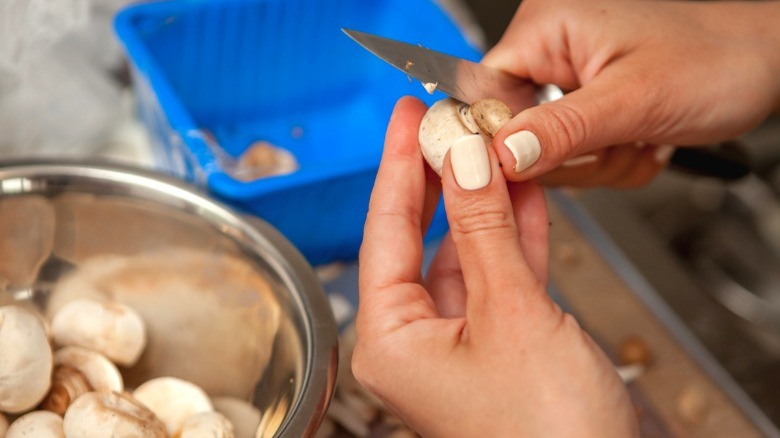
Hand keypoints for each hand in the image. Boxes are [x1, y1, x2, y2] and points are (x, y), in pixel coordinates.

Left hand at [353, 96, 637, 436]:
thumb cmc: (547, 435)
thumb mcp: (512, 314)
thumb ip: (486, 232)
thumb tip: (466, 164)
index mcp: (392, 341)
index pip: (385, 233)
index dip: (399, 168)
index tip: (408, 120)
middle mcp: (417, 342)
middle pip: (422, 239)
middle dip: (439, 179)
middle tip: (446, 124)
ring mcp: (461, 342)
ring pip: (468, 252)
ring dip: (486, 201)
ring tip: (493, 146)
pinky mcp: (503, 344)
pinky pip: (501, 276)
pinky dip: (516, 235)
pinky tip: (525, 195)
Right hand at [482, 0, 779, 184]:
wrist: (762, 64)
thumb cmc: (714, 59)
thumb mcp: (633, 99)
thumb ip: (561, 129)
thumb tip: (501, 154)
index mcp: (545, 28)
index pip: (482, 94)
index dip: (501, 138)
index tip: (526, 167)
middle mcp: (549, 50)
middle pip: (512, 131)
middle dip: (567, 155)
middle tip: (613, 142)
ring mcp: (566, 80)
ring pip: (544, 152)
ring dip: (596, 161)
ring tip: (637, 136)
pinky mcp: (584, 104)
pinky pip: (572, 155)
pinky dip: (607, 161)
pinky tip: (639, 139)